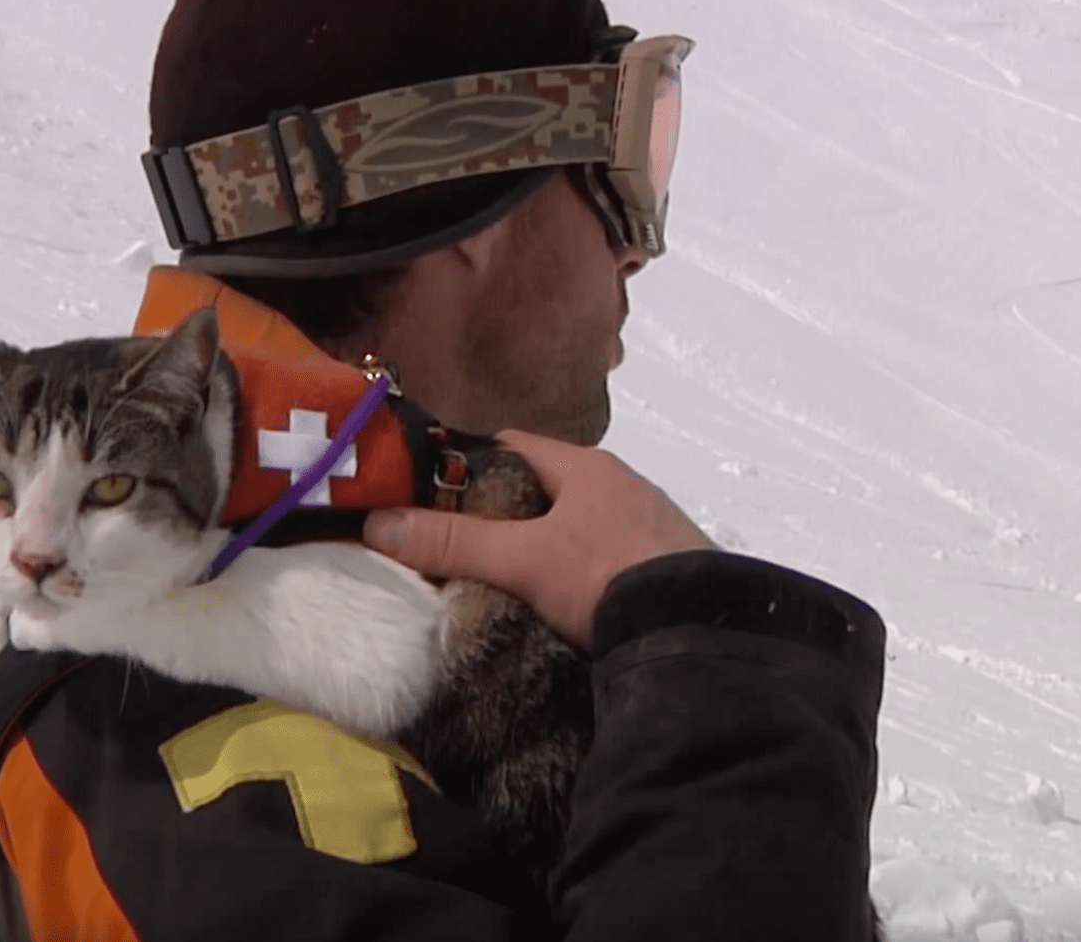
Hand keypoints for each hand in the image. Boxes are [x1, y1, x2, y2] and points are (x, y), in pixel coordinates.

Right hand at [362, 430, 713, 648]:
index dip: (467, 466)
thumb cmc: (609, 576)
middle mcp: (622, 486)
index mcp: (587, 467)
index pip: (513, 446)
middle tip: (458, 552)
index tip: (430, 498)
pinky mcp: (666, 569)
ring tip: (503, 586)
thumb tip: (377, 524)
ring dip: (542, 549)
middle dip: (502, 516)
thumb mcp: (523, 560)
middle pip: (543, 490)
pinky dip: (577, 577)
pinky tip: (560, 609)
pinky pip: (606, 560)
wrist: (702, 634)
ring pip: (577, 527)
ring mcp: (649, 527)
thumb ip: (453, 544)